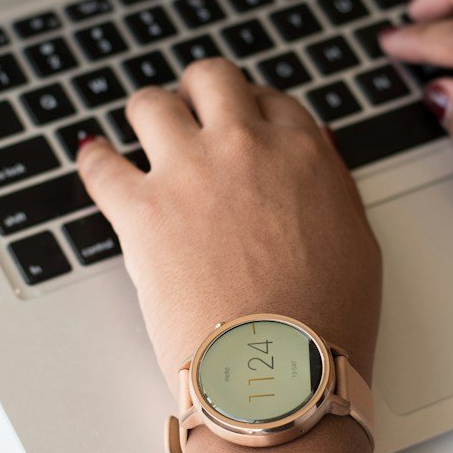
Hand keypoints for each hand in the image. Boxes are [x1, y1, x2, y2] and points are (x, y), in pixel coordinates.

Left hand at [76, 58, 381, 392]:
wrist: (278, 372)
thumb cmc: (324, 324)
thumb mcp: (359, 243)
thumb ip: (334, 188)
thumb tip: (317, 155)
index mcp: (302, 153)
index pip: (273, 101)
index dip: (254, 110)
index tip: (244, 123)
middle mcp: (244, 148)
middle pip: (212, 79)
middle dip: (199, 92)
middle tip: (191, 111)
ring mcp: (188, 174)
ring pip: (150, 103)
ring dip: (147, 114)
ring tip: (143, 133)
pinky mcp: (141, 211)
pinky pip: (99, 164)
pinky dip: (94, 161)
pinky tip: (96, 162)